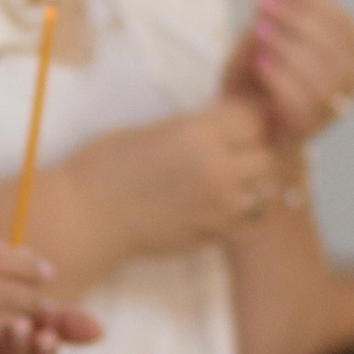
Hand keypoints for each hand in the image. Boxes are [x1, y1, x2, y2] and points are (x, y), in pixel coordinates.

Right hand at [65, 98, 281, 256]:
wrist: (88, 214)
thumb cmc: (106, 164)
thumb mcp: (153, 130)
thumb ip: (194, 129)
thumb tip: (222, 127)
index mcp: (199, 133)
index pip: (252, 119)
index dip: (243, 120)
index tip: (232, 123)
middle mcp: (219, 168)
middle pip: (265, 155)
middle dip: (251, 152)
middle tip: (229, 154)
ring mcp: (221, 205)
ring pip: (265, 191)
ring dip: (251, 185)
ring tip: (226, 183)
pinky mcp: (216, 234)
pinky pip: (252, 223)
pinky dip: (243, 216)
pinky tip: (221, 209)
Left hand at [223, 0, 353, 142]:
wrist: (240, 119)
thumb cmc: (258, 71)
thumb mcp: (262, 32)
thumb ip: (273, 7)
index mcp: (348, 55)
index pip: (345, 24)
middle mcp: (349, 83)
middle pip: (335, 49)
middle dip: (297, 19)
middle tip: (261, 1)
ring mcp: (332, 109)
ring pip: (322, 77)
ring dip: (288, 46)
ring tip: (258, 28)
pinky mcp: (306, 129)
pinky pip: (302, 105)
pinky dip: (281, 79)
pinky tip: (260, 61)